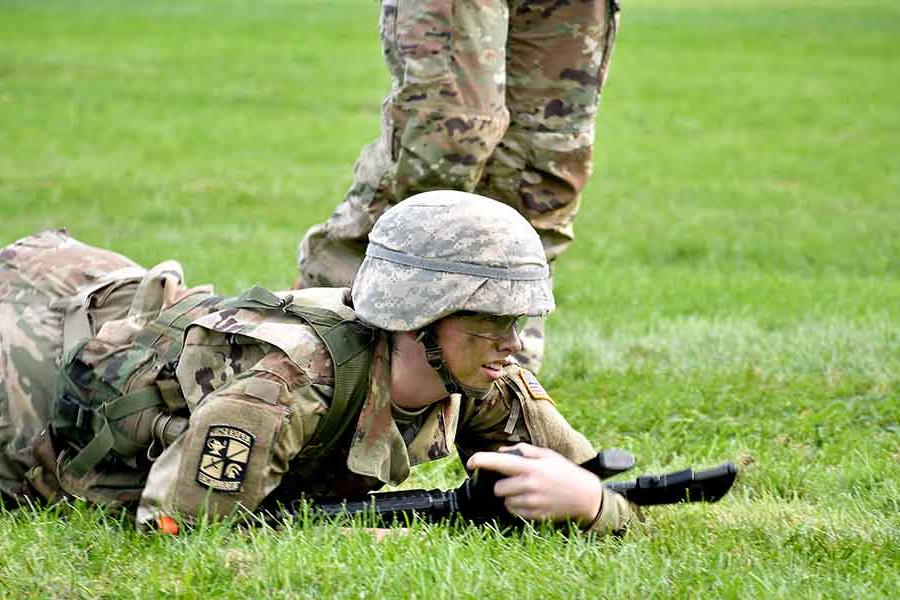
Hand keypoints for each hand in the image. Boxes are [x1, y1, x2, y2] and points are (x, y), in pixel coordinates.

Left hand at [466, 443, 602, 524]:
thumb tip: (500, 451)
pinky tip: (531, 500)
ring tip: (526, 491)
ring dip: (510, 496)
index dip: (481, 460)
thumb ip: (522, 451)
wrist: (585, 496)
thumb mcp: (547, 455)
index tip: (470, 462)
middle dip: (502, 484)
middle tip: (516, 481)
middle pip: (498, 488)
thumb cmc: (565, 472)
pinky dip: (517, 506)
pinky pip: (514, 512)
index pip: (498, 463)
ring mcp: (532, 502)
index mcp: (530, 467)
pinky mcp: (535, 515)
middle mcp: (529, 485)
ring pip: (505, 501)